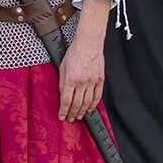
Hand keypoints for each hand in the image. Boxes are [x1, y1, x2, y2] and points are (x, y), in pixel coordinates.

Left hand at [57, 5, 107, 121]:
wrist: (89, 43)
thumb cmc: (74, 52)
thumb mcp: (62, 67)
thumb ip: (62, 82)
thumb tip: (62, 95)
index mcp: (70, 79)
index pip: (66, 101)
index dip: (64, 111)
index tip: (62, 116)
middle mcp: (82, 82)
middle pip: (77, 104)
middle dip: (73, 113)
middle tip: (71, 119)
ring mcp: (92, 81)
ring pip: (87, 102)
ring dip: (83, 111)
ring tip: (79, 116)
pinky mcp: (100, 79)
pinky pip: (97, 96)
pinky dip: (93, 104)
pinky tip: (90, 109)